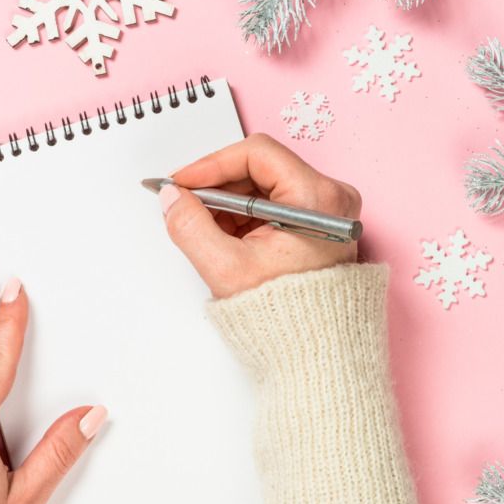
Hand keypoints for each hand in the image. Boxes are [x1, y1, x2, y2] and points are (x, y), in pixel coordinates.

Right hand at [160, 133, 360, 299]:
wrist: (314, 349)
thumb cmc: (288, 316)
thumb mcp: (226, 269)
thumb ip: (190, 226)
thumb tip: (172, 198)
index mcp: (318, 199)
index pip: (256, 154)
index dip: (212, 165)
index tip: (183, 181)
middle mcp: (330, 197)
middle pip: (259, 167)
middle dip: (218, 187)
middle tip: (187, 205)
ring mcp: (326, 210)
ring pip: (262, 184)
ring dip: (228, 202)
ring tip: (209, 231)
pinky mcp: (316, 222)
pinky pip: (271, 201)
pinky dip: (243, 215)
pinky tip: (227, 237)